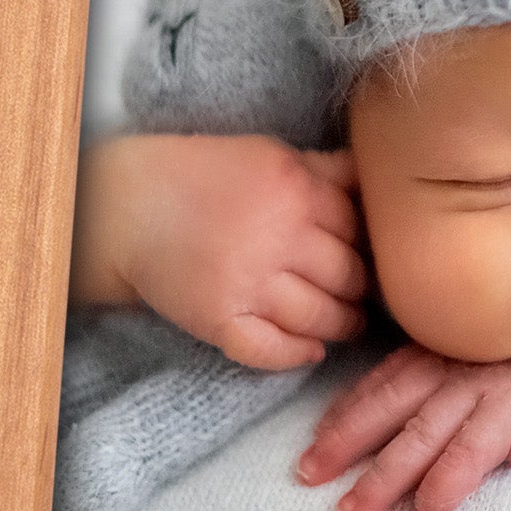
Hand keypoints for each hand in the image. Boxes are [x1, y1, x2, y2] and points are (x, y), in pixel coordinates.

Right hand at [68, 133, 366, 369]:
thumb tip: (378, 184)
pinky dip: (297, 355)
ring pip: (321, 318)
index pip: (360, 230)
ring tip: (345, 325)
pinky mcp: (220, 319)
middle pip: (349, 277)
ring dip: (341, 327)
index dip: (371, 248)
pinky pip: (273, 350)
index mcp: (297, 190)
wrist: (132, 205)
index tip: (374, 259)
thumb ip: (326, 171)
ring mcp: (249, 282)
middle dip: (361, 291)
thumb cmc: (207, 175)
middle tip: (363, 297)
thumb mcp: (273, 155)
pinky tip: (310, 351)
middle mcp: (279, 237)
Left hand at [299, 346, 510, 510]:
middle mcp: (461, 363)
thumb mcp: (490, 387)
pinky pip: (470, 453)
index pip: (382, 382)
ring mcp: (488, 385)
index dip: (343, 414)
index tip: (312, 447)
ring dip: (381, 477)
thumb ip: (448, 396)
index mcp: (449, 353)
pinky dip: (443, 486)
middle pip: (387, 405)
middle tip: (306, 478)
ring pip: (418, 434)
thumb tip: (400, 431)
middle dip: (342, 442)